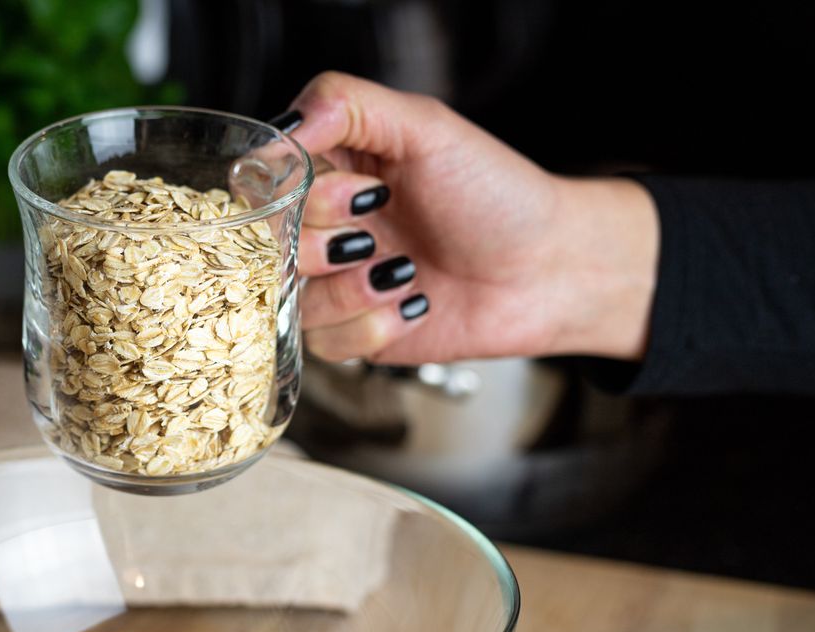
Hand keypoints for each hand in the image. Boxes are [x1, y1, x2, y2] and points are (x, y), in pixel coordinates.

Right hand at [282, 72, 659, 364]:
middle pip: (267, 242)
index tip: (361, 190)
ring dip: (349, 288)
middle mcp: (325, 224)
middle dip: (324, 242)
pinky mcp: (353, 332)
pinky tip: (413, 305)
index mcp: (333, 168)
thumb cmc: (498, 195)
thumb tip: (282, 129)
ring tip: (404, 272)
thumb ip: (346, 105)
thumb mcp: (426, 127)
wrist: (550, 269)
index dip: (297, 193)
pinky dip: (370, 326)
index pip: (264, 180)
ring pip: (289, 296)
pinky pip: (323, 342)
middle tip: (378, 230)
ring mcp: (336, 281)